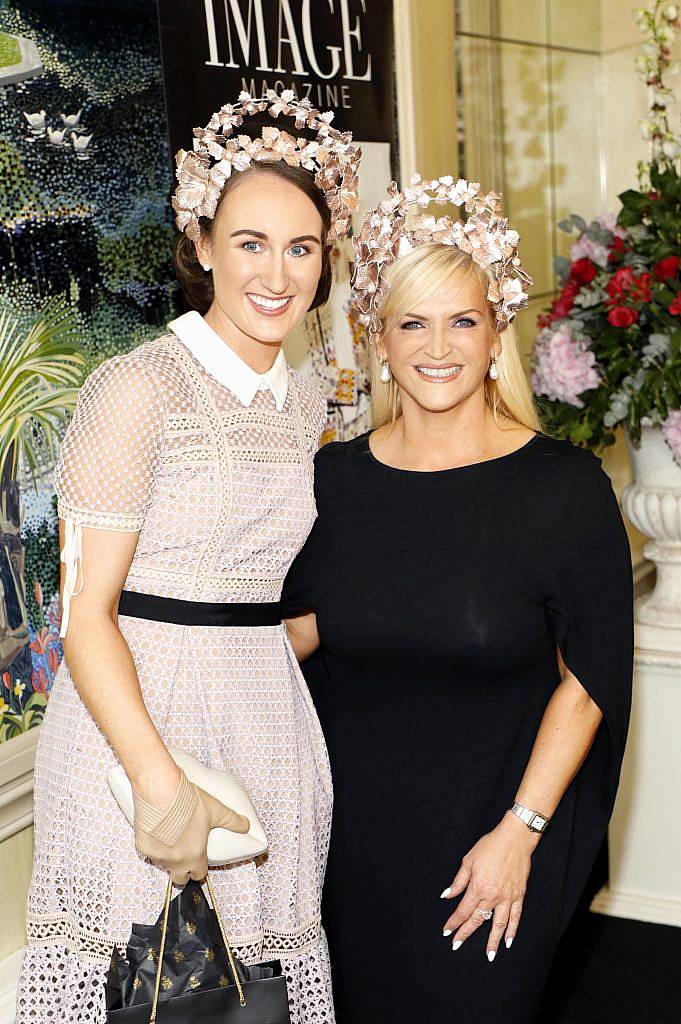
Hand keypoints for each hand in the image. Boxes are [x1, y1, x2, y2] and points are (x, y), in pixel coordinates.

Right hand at [134, 771, 249, 885]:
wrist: (161, 789)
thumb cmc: (187, 800)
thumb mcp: (216, 810)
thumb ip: (232, 821)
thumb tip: (246, 825)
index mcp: (195, 856)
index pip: (199, 875)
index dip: (200, 868)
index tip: (199, 860)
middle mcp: (175, 861)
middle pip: (179, 878)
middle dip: (183, 871)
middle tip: (184, 854)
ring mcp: (157, 856)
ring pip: (163, 864)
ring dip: (167, 856)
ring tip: (171, 835)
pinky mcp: (143, 847)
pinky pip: (149, 852)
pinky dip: (153, 845)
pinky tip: (158, 830)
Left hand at [441, 813, 538, 959]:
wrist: (514, 839)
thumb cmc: (490, 846)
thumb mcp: (469, 860)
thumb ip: (458, 881)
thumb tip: (447, 895)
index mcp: (478, 887)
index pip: (463, 910)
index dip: (454, 922)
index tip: (447, 931)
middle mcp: (493, 896)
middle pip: (478, 920)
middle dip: (466, 933)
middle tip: (457, 945)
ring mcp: (507, 897)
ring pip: (499, 924)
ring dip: (493, 941)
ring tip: (489, 955)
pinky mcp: (519, 896)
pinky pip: (516, 917)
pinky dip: (512, 930)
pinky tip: (508, 941)